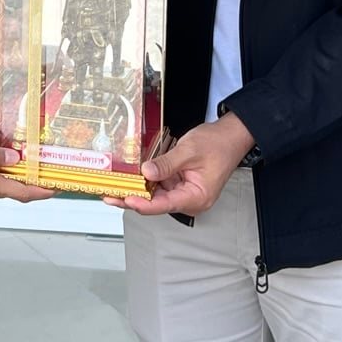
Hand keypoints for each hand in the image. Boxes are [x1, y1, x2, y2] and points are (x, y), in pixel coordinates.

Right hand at [0, 140, 53, 205]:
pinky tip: (2, 163)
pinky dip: (1, 176)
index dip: (42, 191)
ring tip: (28, 163)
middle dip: (32, 183)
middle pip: (14, 191)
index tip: (58, 188)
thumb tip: (14, 157)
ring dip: (16, 178)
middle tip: (47, 170)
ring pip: (2, 187)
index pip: (22, 193)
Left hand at [107, 115, 253, 216]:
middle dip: (133, 199)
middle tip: (110, 194)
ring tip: (114, 187)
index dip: (142, 204)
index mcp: (196, 197)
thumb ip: (166, 164)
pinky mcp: (179, 184)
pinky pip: (160, 186)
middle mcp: (190, 199)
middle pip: (156, 204)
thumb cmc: (218, 144)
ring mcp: (184, 192)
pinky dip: (146, 182)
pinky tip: (130, 178)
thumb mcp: (189, 151)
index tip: (126, 199)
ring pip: (155, 196)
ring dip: (137, 190)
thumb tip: (146, 173)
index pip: (164, 205)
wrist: (230, 136)